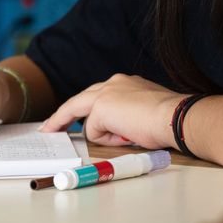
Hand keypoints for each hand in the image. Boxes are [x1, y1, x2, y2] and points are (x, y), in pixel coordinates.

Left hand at [39, 73, 183, 148]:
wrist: (176, 116)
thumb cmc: (168, 119)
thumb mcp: (142, 113)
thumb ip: (125, 116)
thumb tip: (116, 130)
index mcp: (124, 82)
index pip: (96, 94)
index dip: (81, 108)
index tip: (68, 117)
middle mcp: (112, 83)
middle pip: (78, 101)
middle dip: (61, 117)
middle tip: (46, 129)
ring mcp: (105, 93)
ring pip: (85, 116)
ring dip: (102, 133)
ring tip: (130, 134)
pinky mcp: (100, 107)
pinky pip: (94, 132)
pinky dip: (109, 139)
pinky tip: (128, 135)